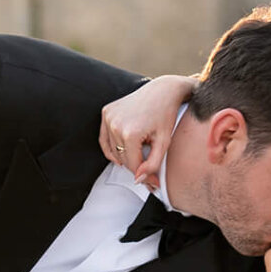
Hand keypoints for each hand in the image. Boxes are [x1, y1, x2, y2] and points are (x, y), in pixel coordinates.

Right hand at [99, 71, 194, 186]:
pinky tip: (122, 151)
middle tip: (148, 167)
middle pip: (122, 159)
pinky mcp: (106, 112)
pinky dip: (111, 147)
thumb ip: (152, 164)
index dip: (143, 175)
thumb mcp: (164, 142)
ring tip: (139, 151)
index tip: (152, 180)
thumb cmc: (165, 113)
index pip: (132, 165)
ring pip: (113, 150)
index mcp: (130, 133)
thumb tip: (140, 180)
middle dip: (135, 165)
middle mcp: (116, 125)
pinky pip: (104, 138)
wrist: (162, 91)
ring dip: (125, 155)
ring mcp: (109, 117)